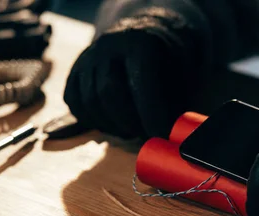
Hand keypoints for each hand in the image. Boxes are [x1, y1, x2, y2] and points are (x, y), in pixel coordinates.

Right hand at [64, 7, 206, 138]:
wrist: (147, 37)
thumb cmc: (170, 64)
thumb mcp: (183, 76)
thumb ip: (176, 104)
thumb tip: (171, 136)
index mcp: (141, 41)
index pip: (141, 80)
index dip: (151, 113)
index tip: (161, 136)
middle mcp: (109, 44)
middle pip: (109, 91)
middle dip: (129, 122)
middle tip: (145, 136)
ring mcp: (88, 57)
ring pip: (90, 101)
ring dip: (111, 126)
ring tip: (131, 131)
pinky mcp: (74, 71)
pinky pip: (75, 103)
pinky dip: (93, 121)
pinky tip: (113, 123)